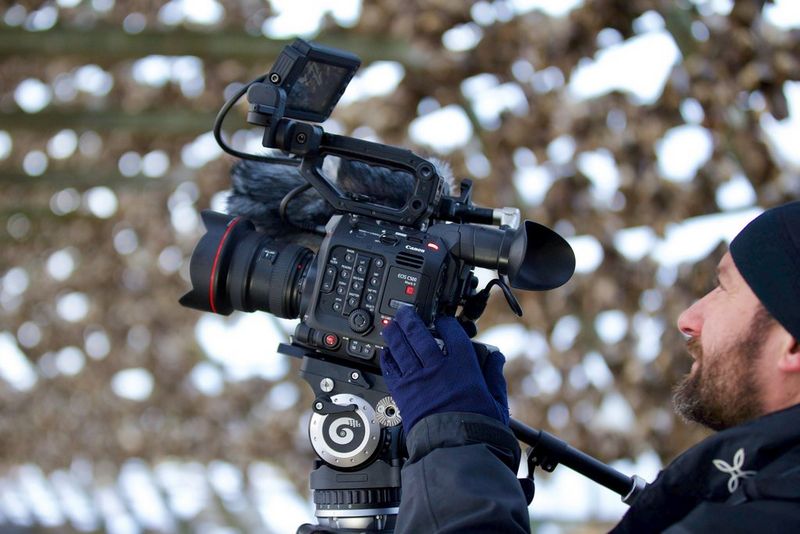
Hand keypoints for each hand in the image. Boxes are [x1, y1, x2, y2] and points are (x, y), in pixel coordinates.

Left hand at [380, 306, 509, 431]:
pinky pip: (391, 370)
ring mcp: (418, 379)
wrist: (456, 449)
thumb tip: (496, 357)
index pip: (452, 333)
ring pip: (401, 348)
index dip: (446, 322)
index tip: (443, 320)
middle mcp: (438, 367)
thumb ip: (493, 375)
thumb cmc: (477, 428)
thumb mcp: (495, 399)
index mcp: (463, 365)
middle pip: (419, 334)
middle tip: (406, 312)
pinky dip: (387, 359)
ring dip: (394, 333)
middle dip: (411, 319)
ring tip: (391, 325)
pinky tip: (386, 352)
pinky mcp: (403, 393)